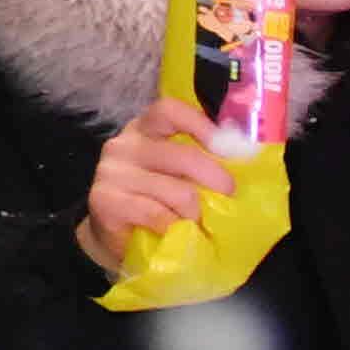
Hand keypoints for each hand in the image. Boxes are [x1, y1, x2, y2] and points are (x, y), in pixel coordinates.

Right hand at [77, 97, 238, 275]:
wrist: (117, 239)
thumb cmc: (156, 202)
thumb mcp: (178, 175)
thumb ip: (200, 162)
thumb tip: (245, 160)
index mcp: (144, 130)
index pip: (169, 111)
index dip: (201, 125)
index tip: (229, 148)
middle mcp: (124, 144)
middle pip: (182, 155)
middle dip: (215, 180)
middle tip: (228, 198)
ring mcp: (111, 171)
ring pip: (176, 190)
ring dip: (195, 213)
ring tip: (198, 223)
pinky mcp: (104, 199)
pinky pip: (157, 213)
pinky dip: (175, 226)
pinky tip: (175, 232)